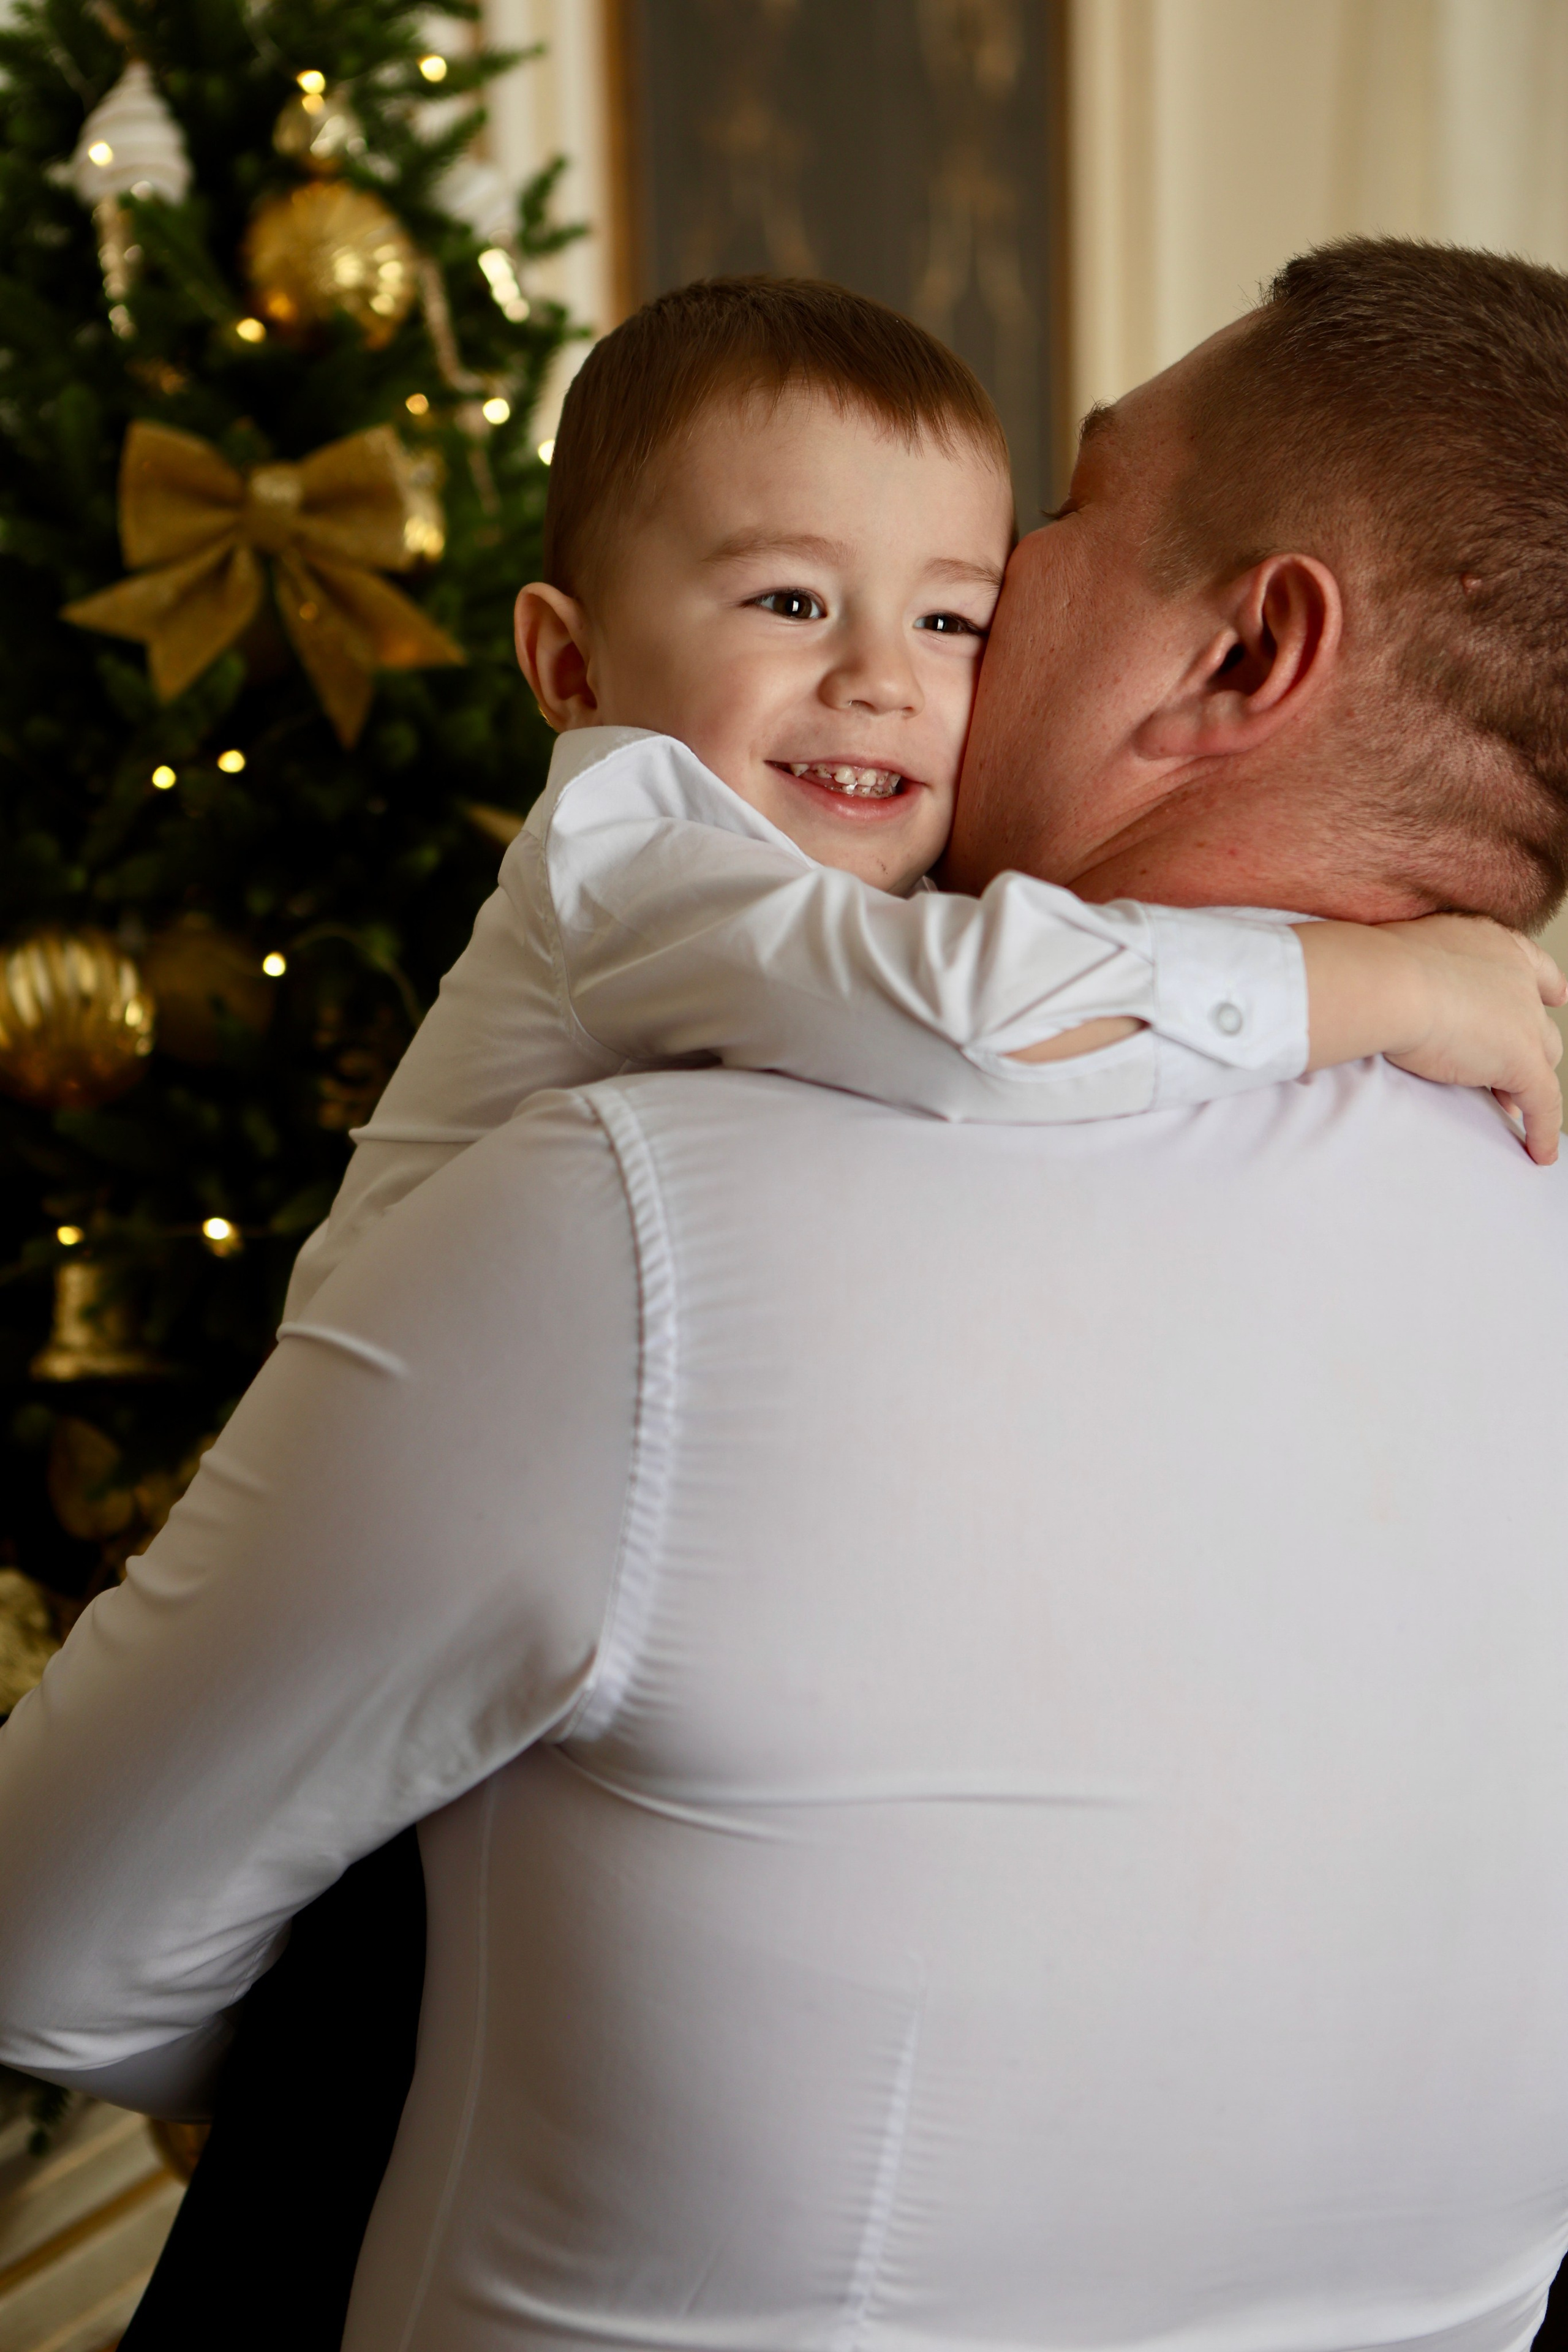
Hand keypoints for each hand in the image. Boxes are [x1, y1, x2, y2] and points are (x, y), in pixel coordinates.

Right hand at [1377, 914, 1566, 1164]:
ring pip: (1543, 1060)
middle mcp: (1518, 979)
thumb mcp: (1410, 961)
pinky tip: (1538, 1152)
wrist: (1389, 984)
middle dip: (1526, 1047)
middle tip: (1501, 1072)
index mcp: (1494, 946)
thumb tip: (1404, 1002)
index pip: (1535, 967)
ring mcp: (1526, 1020)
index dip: (1548, 986)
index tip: (1558, 995)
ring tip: (1507, 1108)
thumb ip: (1424, 978)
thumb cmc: (1380, 969)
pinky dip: (1542, 1129)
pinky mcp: (1523, 1061)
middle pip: (1538, 1022)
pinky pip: (1544, 1103)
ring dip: (1527, 1084)